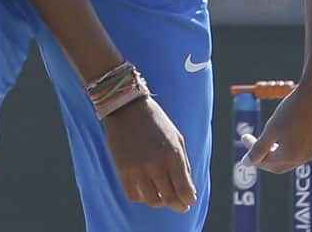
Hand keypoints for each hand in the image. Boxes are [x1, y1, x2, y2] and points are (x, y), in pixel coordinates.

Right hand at [103, 96, 197, 212]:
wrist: (127, 107)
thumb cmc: (156, 122)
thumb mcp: (176, 138)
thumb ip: (184, 165)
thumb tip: (188, 192)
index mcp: (173, 154)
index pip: (185, 191)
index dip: (189, 199)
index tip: (188, 201)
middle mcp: (157, 164)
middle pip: (170, 198)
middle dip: (178, 204)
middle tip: (179, 204)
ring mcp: (138, 169)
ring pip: (152, 201)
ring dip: (160, 202)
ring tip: (162, 196)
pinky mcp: (123, 170)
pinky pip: (134, 196)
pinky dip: (142, 198)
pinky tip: (146, 190)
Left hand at [241, 79, 311, 173]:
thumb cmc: (293, 109)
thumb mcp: (272, 128)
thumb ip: (258, 148)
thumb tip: (246, 163)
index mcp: (290, 156)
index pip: (266, 162)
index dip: (253, 153)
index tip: (244, 137)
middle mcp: (304, 157)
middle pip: (279, 164)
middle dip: (265, 156)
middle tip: (254, 142)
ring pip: (292, 157)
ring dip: (278, 151)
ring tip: (270, 137)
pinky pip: (304, 147)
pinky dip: (292, 144)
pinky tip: (288, 130)